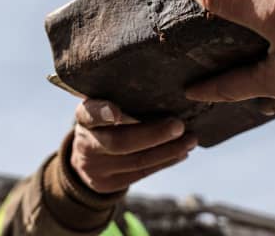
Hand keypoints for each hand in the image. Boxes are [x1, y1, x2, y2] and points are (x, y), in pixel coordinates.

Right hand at [71, 99, 196, 193]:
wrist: (85, 156)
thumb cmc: (105, 120)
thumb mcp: (103, 105)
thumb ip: (121, 99)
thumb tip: (163, 90)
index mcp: (83, 117)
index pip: (89, 113)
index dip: (102, 113)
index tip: (116, 112)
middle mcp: (86, 143)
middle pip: (120, 142)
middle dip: (153, 134)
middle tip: (179, 125)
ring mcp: (95, 167)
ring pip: (136, 161)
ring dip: (168, 150)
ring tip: (191, 139)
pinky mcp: (108, 184)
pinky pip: (141, 173)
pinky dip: (165, 162)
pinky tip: (182, 152)